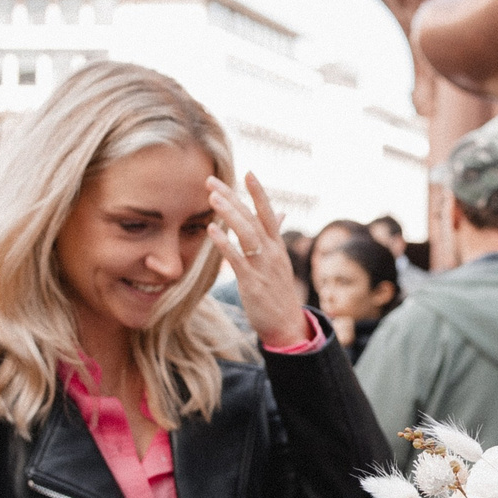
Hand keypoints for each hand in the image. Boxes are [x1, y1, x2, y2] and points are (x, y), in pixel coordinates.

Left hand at [207, 173, 310, 351]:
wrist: (286, 324)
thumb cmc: (279, 291)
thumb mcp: (280, 260)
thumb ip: (276, 235)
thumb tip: (282, 212)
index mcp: (277, 246)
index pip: (269, 213)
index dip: (258, 193)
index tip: (247, 172)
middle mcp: (272, 252)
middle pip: (252, 218)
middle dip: (232, 198)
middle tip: (211, 181)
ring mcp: (263, 267)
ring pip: (247, 234)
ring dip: (230, 214)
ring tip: (213, 198)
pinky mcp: (252, 282)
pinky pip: (237, 259)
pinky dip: (224, 243)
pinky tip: (211, 230)